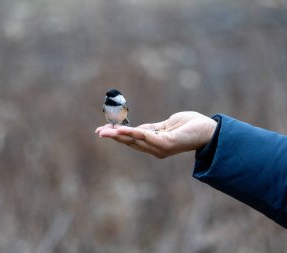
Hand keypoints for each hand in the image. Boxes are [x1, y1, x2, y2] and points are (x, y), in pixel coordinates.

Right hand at [95, 111, 216, 158]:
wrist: (210, 130)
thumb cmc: (190, 126)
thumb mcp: (166, 125)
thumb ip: (152, 128)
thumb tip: (138, 129)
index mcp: (154, 143)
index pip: (132, 140)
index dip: (117, 135)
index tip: (103, 131)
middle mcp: (155, 148)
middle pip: (130, 142)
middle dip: (113, 137)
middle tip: (98, 132)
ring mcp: (160, 147)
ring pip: (134, 140)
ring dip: (118, 135)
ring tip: (104, 131)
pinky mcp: (166, 144)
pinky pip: (145, 136)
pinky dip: (132, 133)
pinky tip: (121, 130)